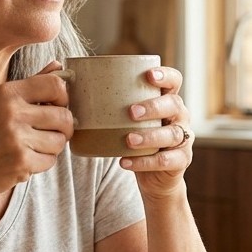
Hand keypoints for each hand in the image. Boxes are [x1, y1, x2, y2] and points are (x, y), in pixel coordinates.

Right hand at [0, 62, 72, 202]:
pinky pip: (51, 160)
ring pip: (60, 140)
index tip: (57, 107)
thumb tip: (59, 65)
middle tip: (48, 134)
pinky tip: (23, 162)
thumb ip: (30, 85)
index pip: (55, 84)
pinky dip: (41, 164)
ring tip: (30, 148)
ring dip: (51, 148)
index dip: (63, 97)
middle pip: (64, 115)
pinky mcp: (21, 162)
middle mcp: (11, 112)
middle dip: (62, 128)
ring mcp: (16, 138)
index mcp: (6, 93)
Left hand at [119, 65, 192, 198]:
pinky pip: (166, 160)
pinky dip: (144, 162)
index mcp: (167, 100)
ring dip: (149, 136)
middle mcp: (179, 116)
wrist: (154, 177)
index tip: (149, 75)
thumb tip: (68, 79)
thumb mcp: (127, 121)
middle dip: (154, 107)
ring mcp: (183, 139)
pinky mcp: (181, 161)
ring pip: (172, 134)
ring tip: (128, 139)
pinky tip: (125, 162)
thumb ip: (109, 104)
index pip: (175, 81)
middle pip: (174, 105)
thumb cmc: (135, 140)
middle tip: (131, 112)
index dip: (165, 75)